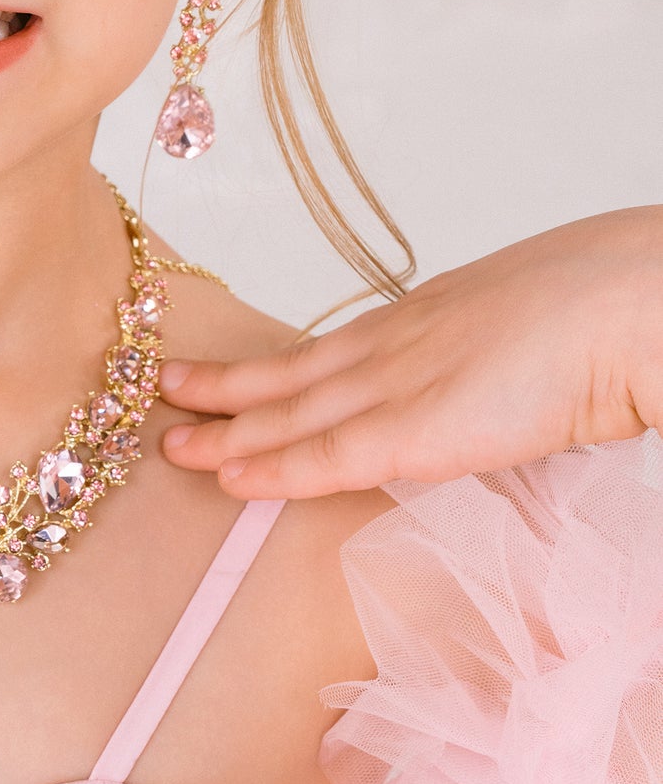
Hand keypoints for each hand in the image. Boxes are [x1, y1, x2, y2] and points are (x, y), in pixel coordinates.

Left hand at [160, 207, 662, 496]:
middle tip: (168, 393)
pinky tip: (229, 479)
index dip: (282, 363)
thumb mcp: (529, 328)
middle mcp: (399, 344)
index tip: (240, 371)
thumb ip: (493, 360)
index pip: (336, 346)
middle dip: (229, 388)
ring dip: (230, 431)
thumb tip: (495, 388)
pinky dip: (275, 468)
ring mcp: (402, 383)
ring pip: (294, 412)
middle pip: (296, 371)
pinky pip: (328, 457)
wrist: (628, 304)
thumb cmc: (605, 310)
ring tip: (171, 441)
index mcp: (429, 316)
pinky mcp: (417, 430)